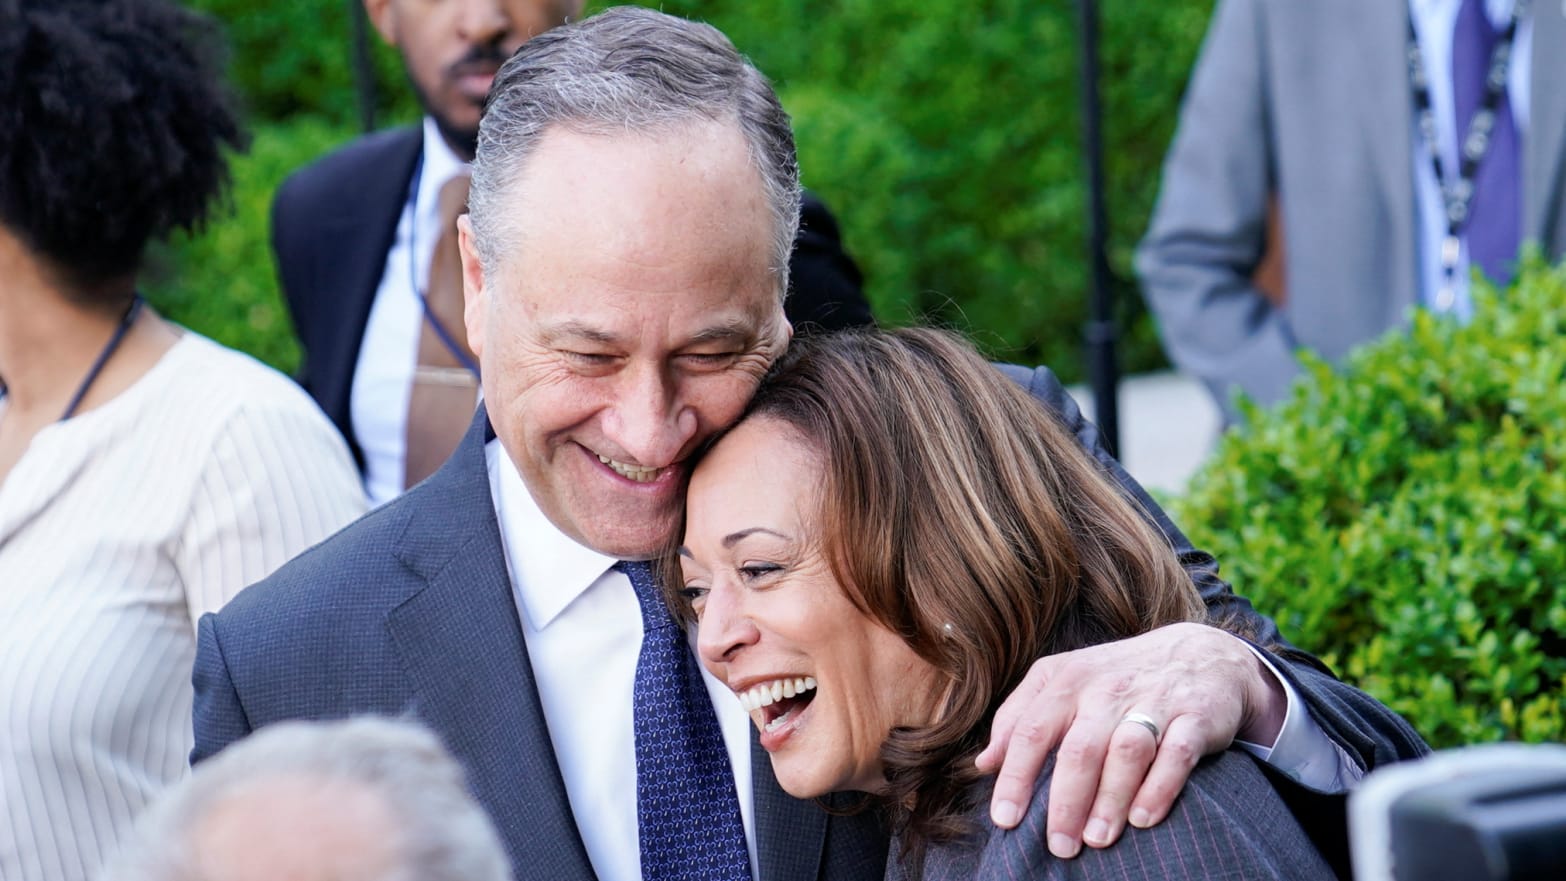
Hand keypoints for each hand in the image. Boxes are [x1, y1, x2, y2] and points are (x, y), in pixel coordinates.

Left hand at [974, 622, 1285, 857]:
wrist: (1201, 652)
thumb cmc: (1116, 678)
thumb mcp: (1062, 682)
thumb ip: (1019, 718)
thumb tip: (984, 764)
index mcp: (1066, 680)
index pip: (1031, 730)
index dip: (1015, 777)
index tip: (1004, 820)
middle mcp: (1106, 688)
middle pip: (1079, 748)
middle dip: (1065, 802)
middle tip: (1058, 847)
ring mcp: (1153, 700)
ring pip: (1127, 752)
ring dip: (1110, 799)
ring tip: (1096, 840)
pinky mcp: (1195, 716)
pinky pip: (1176, 754)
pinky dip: (1159, 788)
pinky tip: (1142, 819)